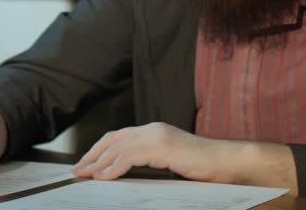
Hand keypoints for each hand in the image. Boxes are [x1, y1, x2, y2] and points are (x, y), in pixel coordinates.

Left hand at [72, 122, 296, 191]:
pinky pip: (129, 157)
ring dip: (98, 162)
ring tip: (85, 174)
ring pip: (117, 148)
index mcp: (154, 131)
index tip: (86, 163)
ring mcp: (157, 136)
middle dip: (92, 155)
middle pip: (112, 139)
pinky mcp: (162, 147)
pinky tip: (103, 177)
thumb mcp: (171, 161)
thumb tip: (125, 173)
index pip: (118, 137)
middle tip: (77, 170)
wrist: (229, 162)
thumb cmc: (204, 166)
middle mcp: (152, 129)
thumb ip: (150, 162)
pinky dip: (113, 167)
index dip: (99, 149)